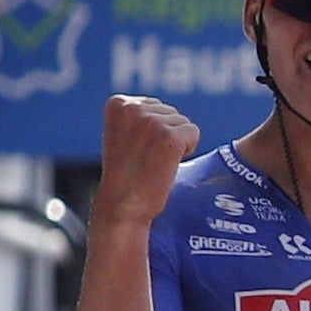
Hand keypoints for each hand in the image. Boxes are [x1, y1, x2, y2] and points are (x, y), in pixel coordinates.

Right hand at [93, 96, 199, 227]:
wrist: (124, 207)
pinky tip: (167, 165)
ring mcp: (152, 121)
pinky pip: (193, 133)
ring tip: (155, 164)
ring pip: (183, 123)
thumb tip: (167, 113)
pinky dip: (187, 150)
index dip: (153, 131)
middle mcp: (133, 108)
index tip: (137, 151)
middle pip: (171, 113)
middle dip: (166, 136)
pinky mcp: (170, 136)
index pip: (155, 106)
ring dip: (176, 145)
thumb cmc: (125, 177)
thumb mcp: (123, 136)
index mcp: (118, 104)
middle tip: (147, 160)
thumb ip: (139, 117)